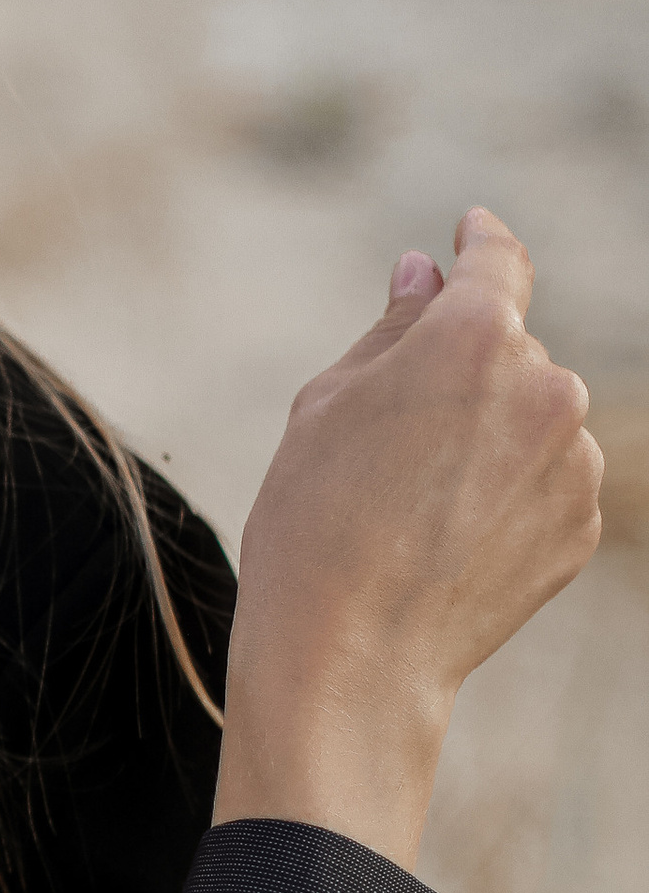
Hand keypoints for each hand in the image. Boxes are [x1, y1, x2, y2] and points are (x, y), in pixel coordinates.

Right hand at [216, 210, 602, 868]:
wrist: (350, 659)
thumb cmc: (312, 526)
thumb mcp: (325, 406)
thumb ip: (392, 329)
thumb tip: (425, 273)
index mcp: (473, 336)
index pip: (498, 261)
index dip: (481, 241)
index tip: (472, 233)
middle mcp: (545, 385)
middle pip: (509, 352)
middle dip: (463, 376)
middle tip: (391, 443)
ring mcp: (575, 460)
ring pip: (533, 420)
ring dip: (490, 439)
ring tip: (415, 508)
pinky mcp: (581, 523)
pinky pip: (547, 483)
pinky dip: (508, 496)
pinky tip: (447, 541)